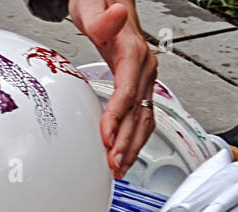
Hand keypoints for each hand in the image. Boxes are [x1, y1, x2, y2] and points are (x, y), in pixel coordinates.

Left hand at [69, 0, 157, 176]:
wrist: (108, 0)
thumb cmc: (97, 4)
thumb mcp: (93, 6)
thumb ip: (102, 18)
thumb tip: (115, 16)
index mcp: (133, 52)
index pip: (126, 91)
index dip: (117, 117)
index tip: (107, 138)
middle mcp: (144, 68)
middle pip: (138, 112)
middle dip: (126, 142)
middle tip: (113, 166)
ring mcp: (144, 80)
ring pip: (144, 119)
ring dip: (133, 147)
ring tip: (119, 169)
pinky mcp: (139, 87)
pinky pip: (141, 117)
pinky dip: (134, 139)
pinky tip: (123, 156)